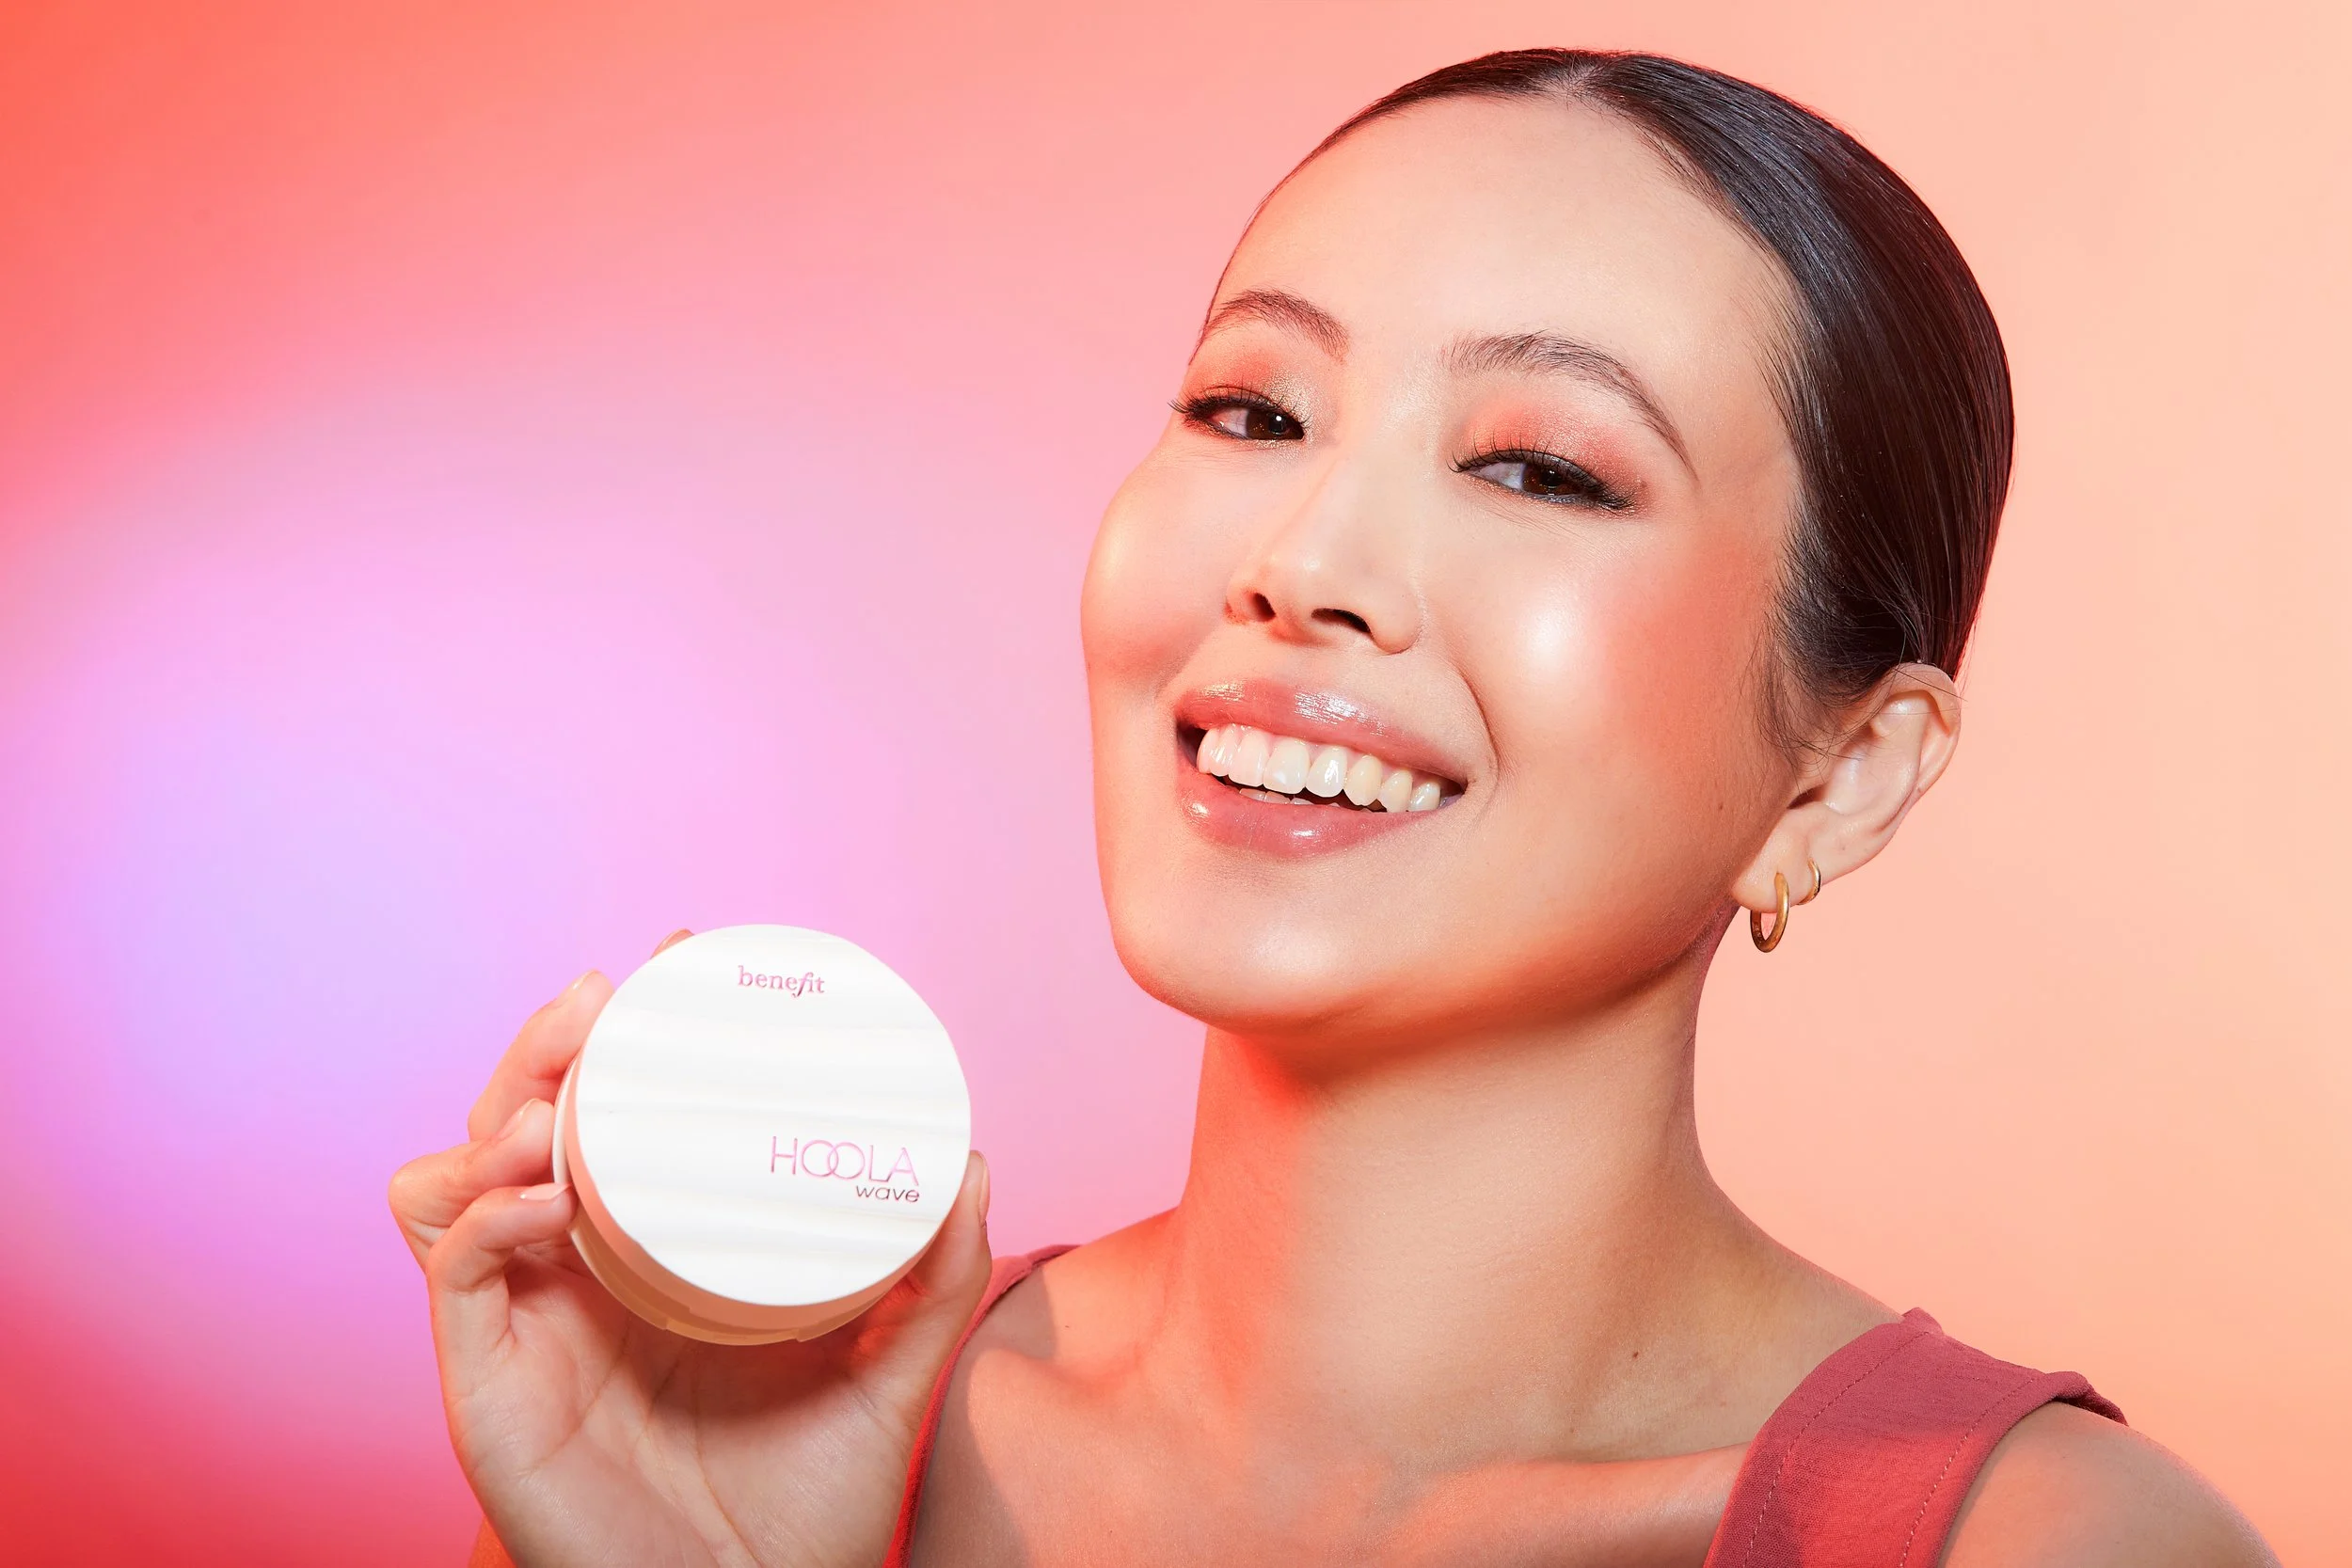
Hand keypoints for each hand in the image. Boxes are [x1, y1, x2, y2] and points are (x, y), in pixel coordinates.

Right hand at [389, 932, 993, 1567]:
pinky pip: (458, 1276)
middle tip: (607, 994)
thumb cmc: (797, 1515)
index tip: (681, 960)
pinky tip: (547, 1196)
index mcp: (653, 1262)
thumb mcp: (881, 1380)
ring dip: (500, 1113)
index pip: (617, 1120)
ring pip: (463, 1179)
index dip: (629, 1035)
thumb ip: (926, 1285)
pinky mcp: (488, 1386)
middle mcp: (577, 1279)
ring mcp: (526, 1328)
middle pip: (524, 1124)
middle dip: (552, 1044)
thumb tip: (971, 1166)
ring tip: (565, 1091)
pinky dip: (488, 1217)